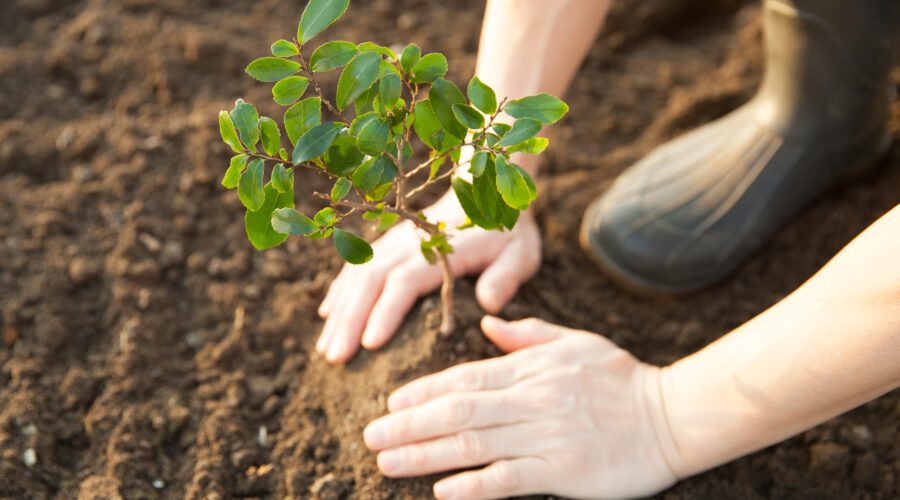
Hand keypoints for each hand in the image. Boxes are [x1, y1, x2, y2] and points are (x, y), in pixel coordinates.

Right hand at [316, 192, 541, 363]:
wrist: (486, 192)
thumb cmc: (506, 233)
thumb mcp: (520, 253)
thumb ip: (506, 277)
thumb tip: (489, 304)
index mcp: (440, 249)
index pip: (405, 281)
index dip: (386, 312)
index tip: (369, 344)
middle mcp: (409, 243)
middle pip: (370, 280)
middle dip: (350, 320)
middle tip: (335, 358)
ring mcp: (393, 241)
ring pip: (357, 275)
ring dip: (340, 312)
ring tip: (326, 349)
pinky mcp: (387, 244)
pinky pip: (356, 266)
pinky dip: (340, 291)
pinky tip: (327, 316)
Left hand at [363, 316, 679, 499]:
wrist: (674, 415)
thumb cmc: (621, 378)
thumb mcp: (575, 342)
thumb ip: (527, 335)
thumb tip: (487, 323)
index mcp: (531, 367)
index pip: (465, 377)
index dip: (423, 391)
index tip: (391, 402)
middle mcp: (532, 399)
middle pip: (458, 411)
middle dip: (409, 425)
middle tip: (370, 436)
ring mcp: (547, 436)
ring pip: (474, 445)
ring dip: (425, 455)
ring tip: (388, 463)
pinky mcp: (564, 471)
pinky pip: (510, 479)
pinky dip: (473, 486)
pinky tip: (442, 491)